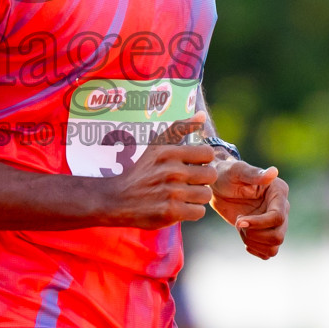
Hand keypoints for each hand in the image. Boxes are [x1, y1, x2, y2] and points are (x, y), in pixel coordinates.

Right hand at [104, 112, 217, 228]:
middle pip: (211, 175)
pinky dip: (191, 211)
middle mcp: (172, 171)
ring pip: (206, 195)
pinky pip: (199, 212)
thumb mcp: (156, 145)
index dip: (203, 161)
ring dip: (197, 197)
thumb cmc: (141, 170)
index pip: (208, 153)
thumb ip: (180, 128)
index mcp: (169, 152)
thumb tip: (202, 115)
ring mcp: (172, 192)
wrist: (117, 199)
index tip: (193, 165)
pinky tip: (179, 207)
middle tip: (190, 182)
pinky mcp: (171, 212)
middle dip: (202, 180)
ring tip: (183, 195)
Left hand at [212, 155, 289, 258]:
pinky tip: (243, 236)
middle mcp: (281, 208)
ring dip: (254, 242)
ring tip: (240, 227)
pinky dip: (255, 249)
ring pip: (274, 245)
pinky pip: (269, 251)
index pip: (278, 217)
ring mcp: (274, 222)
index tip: (238, 220)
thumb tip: (273, 172)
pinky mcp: (266, 232)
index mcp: (278, 192)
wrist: (219, 186)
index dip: (258, 223)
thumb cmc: (227, 174)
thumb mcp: (237, 171)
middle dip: (254, 235)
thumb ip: (254, 173)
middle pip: (278, 235)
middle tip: (238, 222)